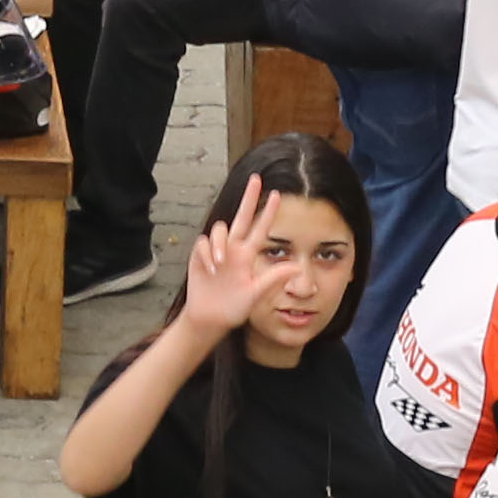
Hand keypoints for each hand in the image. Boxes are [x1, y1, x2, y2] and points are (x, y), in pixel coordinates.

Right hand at [177, 176, 294, 338]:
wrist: (210, 318)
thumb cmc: (234, 308)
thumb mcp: (256, 294)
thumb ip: (273, 279)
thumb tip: (296, 267)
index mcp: (248, 256)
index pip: (260, 229)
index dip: (268, 213)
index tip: (277, 194)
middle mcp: (234, 249)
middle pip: (241, 217)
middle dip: (248, 198)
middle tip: (256, 179)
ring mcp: (217, 251)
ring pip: (220, 229)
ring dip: (219, 243)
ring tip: (219, 265)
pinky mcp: (200, 255)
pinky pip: (203, 243)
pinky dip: (207, 253)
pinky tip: (210, 269)